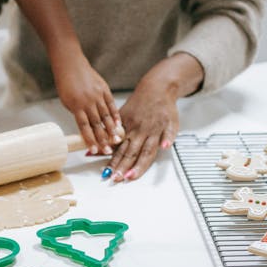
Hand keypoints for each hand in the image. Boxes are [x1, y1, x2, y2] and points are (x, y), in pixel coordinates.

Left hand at [53, 57, 121, 154]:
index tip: (94, 149)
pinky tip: (119, 124)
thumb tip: (86, 126)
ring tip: (116, 140)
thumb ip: (78, 114)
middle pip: (97, 124)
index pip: (84, 127)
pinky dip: (115, 115)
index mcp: (76, 106)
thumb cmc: (66, 84)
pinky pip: (111, 104)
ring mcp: (98, 95)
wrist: (71, 65)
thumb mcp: (67, 102)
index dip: (90, 140)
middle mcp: (88, 102)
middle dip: (103, 139)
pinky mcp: (104, 89)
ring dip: (111, 130)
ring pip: (106, 116)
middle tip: (108, 150)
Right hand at [106, 53, 202, 181]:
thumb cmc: (164, 107)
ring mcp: (129, 125)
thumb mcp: (174, 122)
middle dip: (122, 167)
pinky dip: (102, 143)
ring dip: (112, 160)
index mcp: (153, 132)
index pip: (146, 154)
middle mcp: (140, 130)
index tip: (130, 177)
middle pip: (130, 152)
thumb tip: (165, 147)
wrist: (155, 88)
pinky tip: (93, 151)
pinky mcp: (121, 120)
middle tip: (115, 178)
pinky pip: (111, 134)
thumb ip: (170, 136)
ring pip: (120, 146)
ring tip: (106, 171)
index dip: (138, 167)